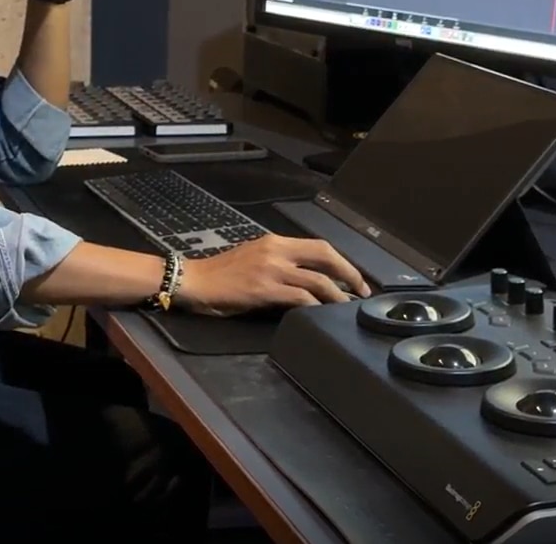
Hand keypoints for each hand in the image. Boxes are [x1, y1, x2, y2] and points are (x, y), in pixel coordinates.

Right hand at [175, 235, 369, 315]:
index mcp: (275, 241)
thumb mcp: (253, 257)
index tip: (352, 277)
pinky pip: (300, 297)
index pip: (318, 246)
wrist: (193, 280)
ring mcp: (271, 270)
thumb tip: (306, 277)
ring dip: (337, 295)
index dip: (341, 261)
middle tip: (361, 290)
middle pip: (325, 256)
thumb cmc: (220, 273)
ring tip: (346, 307)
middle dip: (348, 273)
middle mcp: (276, 251)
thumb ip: (279, 263)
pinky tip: (321, 314)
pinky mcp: (264, 289)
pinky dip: (316, 306)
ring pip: (317, 280)